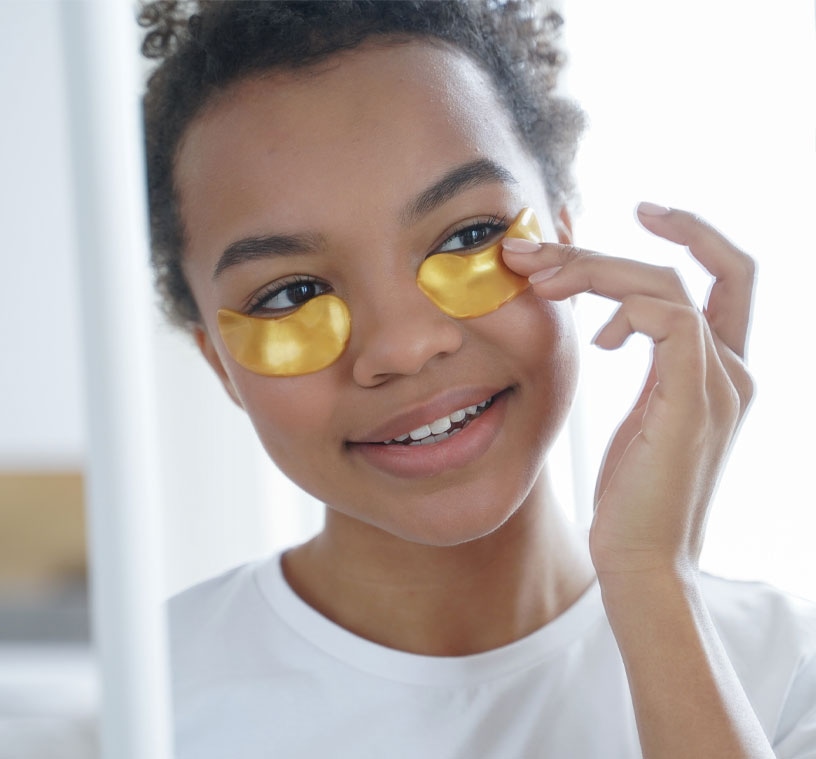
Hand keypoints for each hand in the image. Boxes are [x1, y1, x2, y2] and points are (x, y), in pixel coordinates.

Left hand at [502, 203, 755, 579]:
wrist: (642, 561)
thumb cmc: (632, 494)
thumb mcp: (638, 413)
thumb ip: (639, 362)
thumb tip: (607, 323)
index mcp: (721, 368)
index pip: (728, 275)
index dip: (694, 232)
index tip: (640, 209)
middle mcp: (732, 369)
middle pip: (685, 271)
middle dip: (602, 251)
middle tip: (534, 252)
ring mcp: (719, 385)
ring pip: (667, 287)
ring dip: (593, 272)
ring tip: (537, 283)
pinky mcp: (693, 403)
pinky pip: (674, 323)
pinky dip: (627, 309)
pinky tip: (594, 337)